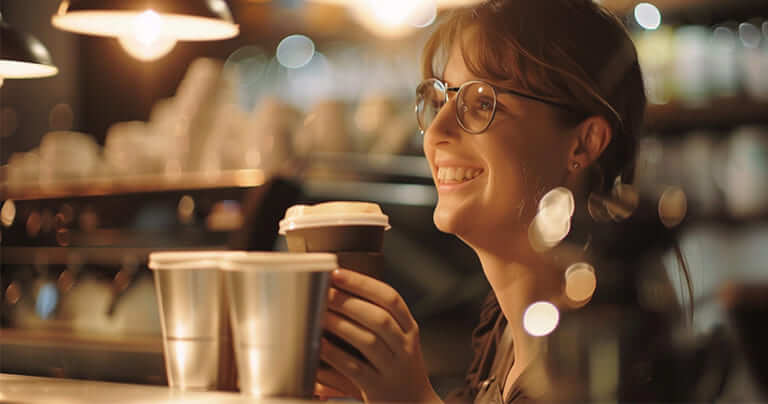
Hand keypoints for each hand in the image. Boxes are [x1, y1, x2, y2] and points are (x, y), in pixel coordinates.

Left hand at [320, 269, 441, 402]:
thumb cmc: (396, 369)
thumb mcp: (396, 341)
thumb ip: (375, 319)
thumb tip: (337, 290)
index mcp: (409, 329)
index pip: (391, 298)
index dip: (363, 283)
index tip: (337, 273)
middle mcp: (405, 347)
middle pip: (379, 317)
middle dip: (348, 301)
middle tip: (323, 292)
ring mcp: (394, 369)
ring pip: (368, 341)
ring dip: (340, 324)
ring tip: (318, 314)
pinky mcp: (379, 389)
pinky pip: (355, 369)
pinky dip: (335, 355)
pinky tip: (319, 345)